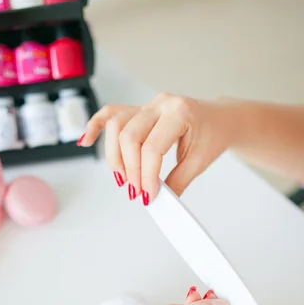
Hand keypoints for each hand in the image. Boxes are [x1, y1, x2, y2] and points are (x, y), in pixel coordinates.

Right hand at [79, 94, 237, 201]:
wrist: (220, 119)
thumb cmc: (212, 135)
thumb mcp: (200, 161)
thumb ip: (176, 181)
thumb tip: (156, 199)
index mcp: (179, 112)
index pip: (153, 147)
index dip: (147, 175)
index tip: (147, 195)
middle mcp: (160, 104)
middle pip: (129, 136)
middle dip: (130, 169)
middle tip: (135, 191)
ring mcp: (147, 105)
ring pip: (116, 125)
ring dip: (114, 156)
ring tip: (122, 179)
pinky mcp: (139, 110)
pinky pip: (111, 114)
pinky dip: (95, 126)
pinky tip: (85, 141)